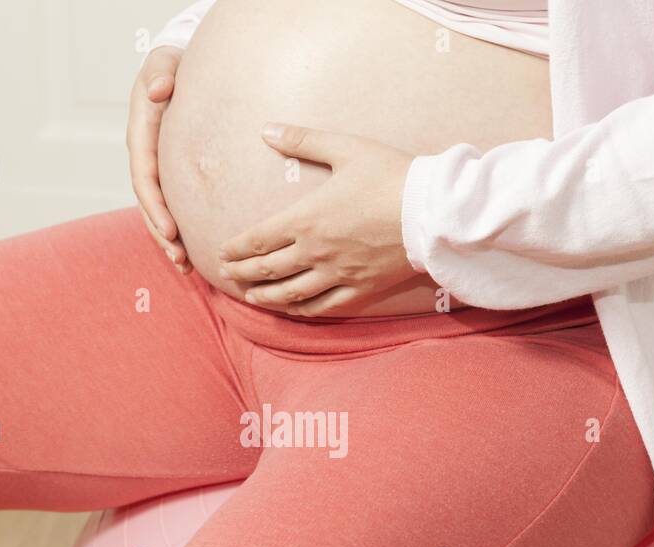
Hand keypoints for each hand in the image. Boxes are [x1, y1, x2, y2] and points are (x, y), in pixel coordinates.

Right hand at [127, 47, 189, 273]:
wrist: (175, 68)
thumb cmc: (171, 64)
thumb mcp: (164, 62)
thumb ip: (161, 74)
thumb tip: (159, 91)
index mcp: (141, 135)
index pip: (145, 177)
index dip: (155, 206)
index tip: (170, 230)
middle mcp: (145, 156)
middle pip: (149, 203)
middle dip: (162, 233)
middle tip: (180, 258)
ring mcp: (156, 168)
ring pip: (157, 211)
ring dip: (169, 240)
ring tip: (185, 267)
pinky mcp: (169, 175)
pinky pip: (172, 206)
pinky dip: (179, 231)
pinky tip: (193, 254)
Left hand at [218, 125, 418, 316]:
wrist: (431, 210)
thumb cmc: (389, 175)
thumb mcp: (345, 148)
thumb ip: (303, 140)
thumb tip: (266, 129)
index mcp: (305, 219)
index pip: (257, 240)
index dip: (236, 249)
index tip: (222, 252)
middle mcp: (315, 252)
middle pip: (267, 270)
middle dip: (242, 273)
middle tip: (227, 275)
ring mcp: (337, 274)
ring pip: (291, 293)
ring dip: (266, 296)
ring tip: (252, 296)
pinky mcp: (360, 288)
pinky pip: (325, 306)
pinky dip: (303, 309)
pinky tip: (293, 309)